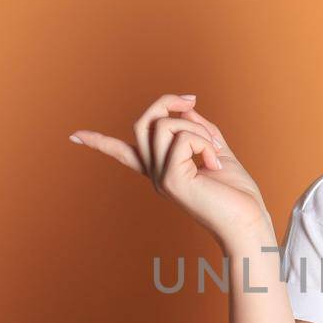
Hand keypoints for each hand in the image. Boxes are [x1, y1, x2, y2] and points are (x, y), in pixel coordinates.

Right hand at [70, 93, 270, 246]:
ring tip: (215, 150)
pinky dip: (205, 142)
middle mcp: (155, 174)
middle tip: (192, 101)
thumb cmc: (236, 191)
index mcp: (162, 169)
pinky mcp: (171, 178)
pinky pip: (183, 137)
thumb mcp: (215, 148)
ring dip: (197, 127)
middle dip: (168, 102)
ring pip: (164, 124)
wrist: (248, 221)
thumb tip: (183, 107)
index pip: (124, 153)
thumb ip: (196, 127)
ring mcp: (160, 177)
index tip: (74, 136)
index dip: (99, 142)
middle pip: (144, 122)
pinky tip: (216, 163)